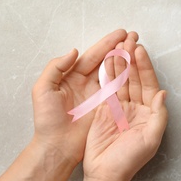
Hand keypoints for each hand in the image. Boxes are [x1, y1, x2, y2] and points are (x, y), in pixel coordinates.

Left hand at [31, 29, 127, 164]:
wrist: (57, 146)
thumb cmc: (47, 120)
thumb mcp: (43, 90)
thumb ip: (55, 68)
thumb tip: (74, 51)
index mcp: (72, 76)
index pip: (92, 56)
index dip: (106, 44)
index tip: (121, 33)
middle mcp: (86, 82)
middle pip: (106, 61)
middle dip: (120, 48)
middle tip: (134, 36)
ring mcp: (97, 94)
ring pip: (114, 73)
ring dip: (126, 60)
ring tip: (137, 48)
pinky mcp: (105, 106)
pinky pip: (118, 89)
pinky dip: (127, 78)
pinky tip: (135, 69)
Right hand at [83, 33, 167, 180]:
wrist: (105, 173)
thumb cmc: (130, 160)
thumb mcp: (150, 139)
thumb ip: (158, 115)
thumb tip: (163, 93)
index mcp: (149, 113)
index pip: (149, 85)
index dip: (145, 67)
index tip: (140, 50)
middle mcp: (136, 108)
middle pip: (135, 79)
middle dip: (133, 60)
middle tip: (129, 41)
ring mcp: (120, 108)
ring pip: (121, 81)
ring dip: (120, 63)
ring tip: (118, 45)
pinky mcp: (105, 110)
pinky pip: (107, 89)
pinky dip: (107, 75)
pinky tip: (107, 61)